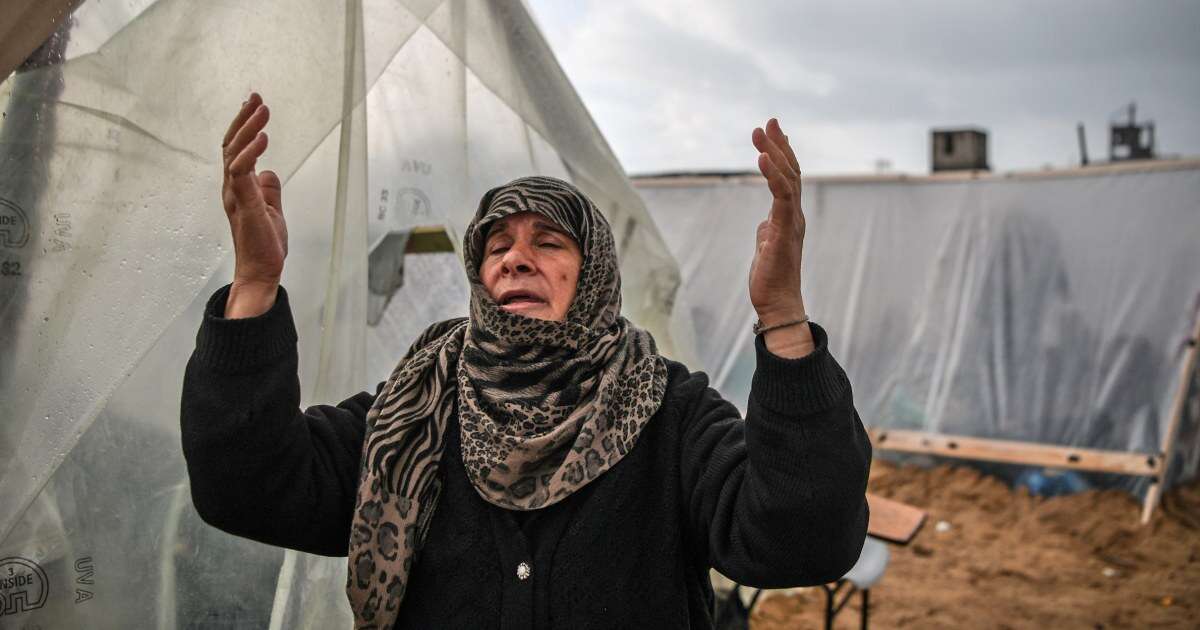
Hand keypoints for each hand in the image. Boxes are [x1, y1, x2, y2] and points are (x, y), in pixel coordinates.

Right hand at [222, 92, 286, 288]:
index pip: (237, 149)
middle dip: (243, 118)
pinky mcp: (244, 205)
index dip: (243, 125)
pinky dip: (251, 153)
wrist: (262, 271)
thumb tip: (269, 171)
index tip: (254, 104)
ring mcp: (235, 195)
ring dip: (248, 128)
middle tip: (256, 96)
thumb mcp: (272, 209)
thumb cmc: (265, 244)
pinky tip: (264, 137)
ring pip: (234, 153)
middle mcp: (232, 187)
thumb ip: (269, 189)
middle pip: (232, 144)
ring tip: (262, 109)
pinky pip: (242, 173)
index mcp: (238, 186)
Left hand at [748, 118, 805, 325]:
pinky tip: (763, 158)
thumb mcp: (767, 246)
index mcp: (789, 218)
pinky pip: (781, 197)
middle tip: (769, 121)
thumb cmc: (772, 279)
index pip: (789, 179)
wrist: (779, 304)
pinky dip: (773, 175)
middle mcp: (795, 216)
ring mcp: (791, 223)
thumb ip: (768, 230)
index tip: (774, 132)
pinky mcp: (783, 231)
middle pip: (791, 172)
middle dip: (779, 145)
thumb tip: (765, 224)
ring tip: (761, 132)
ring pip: (787, 179)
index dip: (783, 154)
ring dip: (774, 153)